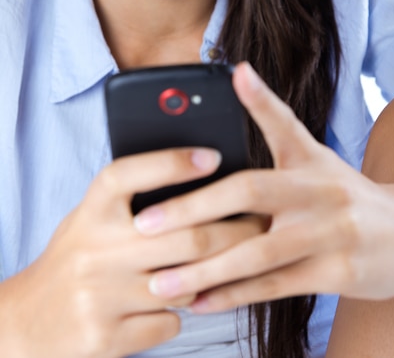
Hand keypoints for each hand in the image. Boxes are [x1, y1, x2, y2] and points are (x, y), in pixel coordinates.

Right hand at [0, 146, 263, 357]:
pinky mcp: (106, 337)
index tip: (212, 156)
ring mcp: (99, 296)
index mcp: (90, 211)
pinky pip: (170, 321)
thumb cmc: (76, 257)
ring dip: (214, 274)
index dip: (172, 162)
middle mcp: (93, 250)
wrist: (31, 320)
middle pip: (184, 235)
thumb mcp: (91, 218)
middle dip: (235, 230)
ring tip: (237, 259)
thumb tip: (199, 175)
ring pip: (186, 282)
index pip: (130, 174)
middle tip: (262, 222)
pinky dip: (184, 309)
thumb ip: (132, 203)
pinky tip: (181, 297)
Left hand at [134, 62, 393, 311]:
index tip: (235, 73)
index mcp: (310, 159)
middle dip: (193, 208)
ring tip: (160, 280)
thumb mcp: (313, 158)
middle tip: (145, 223)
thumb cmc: (341, 194)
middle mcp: (320, 191)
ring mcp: (330, 233)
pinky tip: (200, 300)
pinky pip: (275, 286)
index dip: (259, 97)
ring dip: (205, 268)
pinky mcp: (336, 273)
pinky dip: (234, 295)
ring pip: (258, 251)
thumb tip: (238, 74)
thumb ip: (274, 126)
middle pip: (251, 192)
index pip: (283, 122)